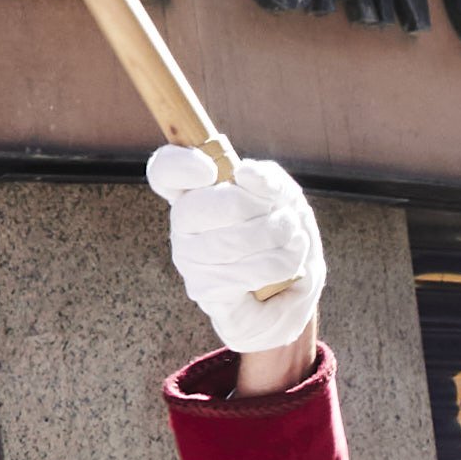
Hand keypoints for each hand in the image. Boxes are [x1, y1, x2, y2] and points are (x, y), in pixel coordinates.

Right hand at [149, 147, 324, 362]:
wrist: (295, 294)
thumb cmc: (284, 239)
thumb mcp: (287, 199)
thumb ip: (269, 179)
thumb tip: (244, 172)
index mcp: (197, 192)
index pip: (165, 171)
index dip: (180, 165)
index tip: (210, 170)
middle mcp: (183, 225)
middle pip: (204, 205)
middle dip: (259, 207)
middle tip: (283, 216)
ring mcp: (188, 259)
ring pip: (231, 239)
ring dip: (279, 236)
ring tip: (292, 239)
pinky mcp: (204, 290)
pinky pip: (245, 272)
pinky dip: (280, 263)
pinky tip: (287, 264)